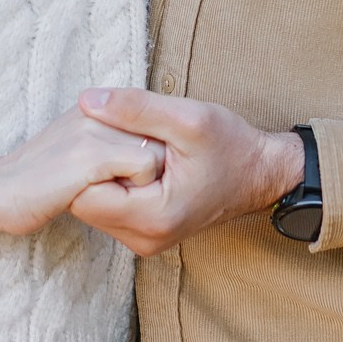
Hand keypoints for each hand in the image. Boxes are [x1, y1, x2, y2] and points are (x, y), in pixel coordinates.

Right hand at [0, 106, 164, 236]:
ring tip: (111, 191)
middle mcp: (97, 109)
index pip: (149, 122)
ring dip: (146, 179)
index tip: (127, 174)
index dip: (150, 152)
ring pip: (158, 151)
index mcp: (94, 106)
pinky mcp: (92, 155)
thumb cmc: (38, 181)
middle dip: (153, 164)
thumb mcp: (75, 149)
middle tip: (120, 186)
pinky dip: (139, 187)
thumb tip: (144, 148)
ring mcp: (94, 129)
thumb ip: (105, 139)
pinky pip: (145, 167)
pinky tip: (108, 196)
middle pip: (159, 135)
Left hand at [67, 89, 303, 257]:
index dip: (85, 160)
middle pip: (83, 202)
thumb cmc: (231, 146)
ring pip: (93, 207)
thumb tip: (86, 100)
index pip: (82, 194)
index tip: (103, 132)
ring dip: (100, 175)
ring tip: (125, 146)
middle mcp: (145, 239)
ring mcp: (144, 241)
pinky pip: (108, 209)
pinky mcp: (144, 234)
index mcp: (154, 217)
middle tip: (114, 135)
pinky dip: (113, 183)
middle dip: (90, 167)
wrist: (260, 174)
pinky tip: (130, 160)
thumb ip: (135, 109)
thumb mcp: (188, 118)